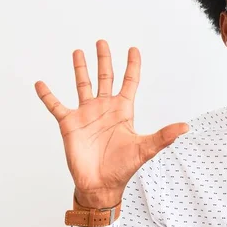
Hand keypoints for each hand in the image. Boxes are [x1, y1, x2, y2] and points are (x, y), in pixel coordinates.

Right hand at [35, 40, 188, 207]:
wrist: (101, 184)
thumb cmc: (124, 167)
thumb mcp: (146, 148)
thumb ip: (164, 136)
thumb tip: (185, 128)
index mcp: (123, 110)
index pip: (129, 82)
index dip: (132, 66)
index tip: (134, 49)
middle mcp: (105, 108)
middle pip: (106, 78)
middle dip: (104, 60)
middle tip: (102, 42)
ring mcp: (87, 114)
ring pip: (83, 85)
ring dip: (80, 69)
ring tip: (78, 51)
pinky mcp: (69, 124)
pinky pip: (56, 105)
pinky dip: (47, 95)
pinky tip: (41, 83)